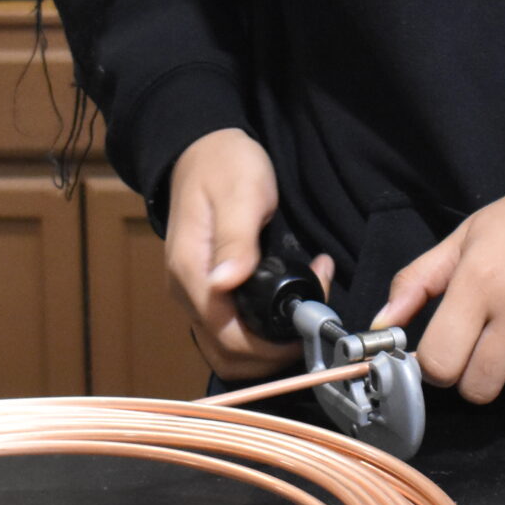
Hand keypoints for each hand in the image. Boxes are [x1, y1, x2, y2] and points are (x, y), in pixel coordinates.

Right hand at [164, 128, 333, 380]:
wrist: (202, 150)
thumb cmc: (224, 166)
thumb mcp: (241, 194)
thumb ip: (236, 240)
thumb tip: (227, 282)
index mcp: (193, 274)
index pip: (230, 337)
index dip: (273, 342)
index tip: (310, 316)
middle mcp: (189, 293)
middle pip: (230, 354)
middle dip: (276, 350)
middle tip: (314, 313)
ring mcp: (197, 295)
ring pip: (231, 351)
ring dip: (271, 345)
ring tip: (306, 305)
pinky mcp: (209, 292)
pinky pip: (233, 331)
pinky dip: (263, 331)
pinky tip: (289, 301)